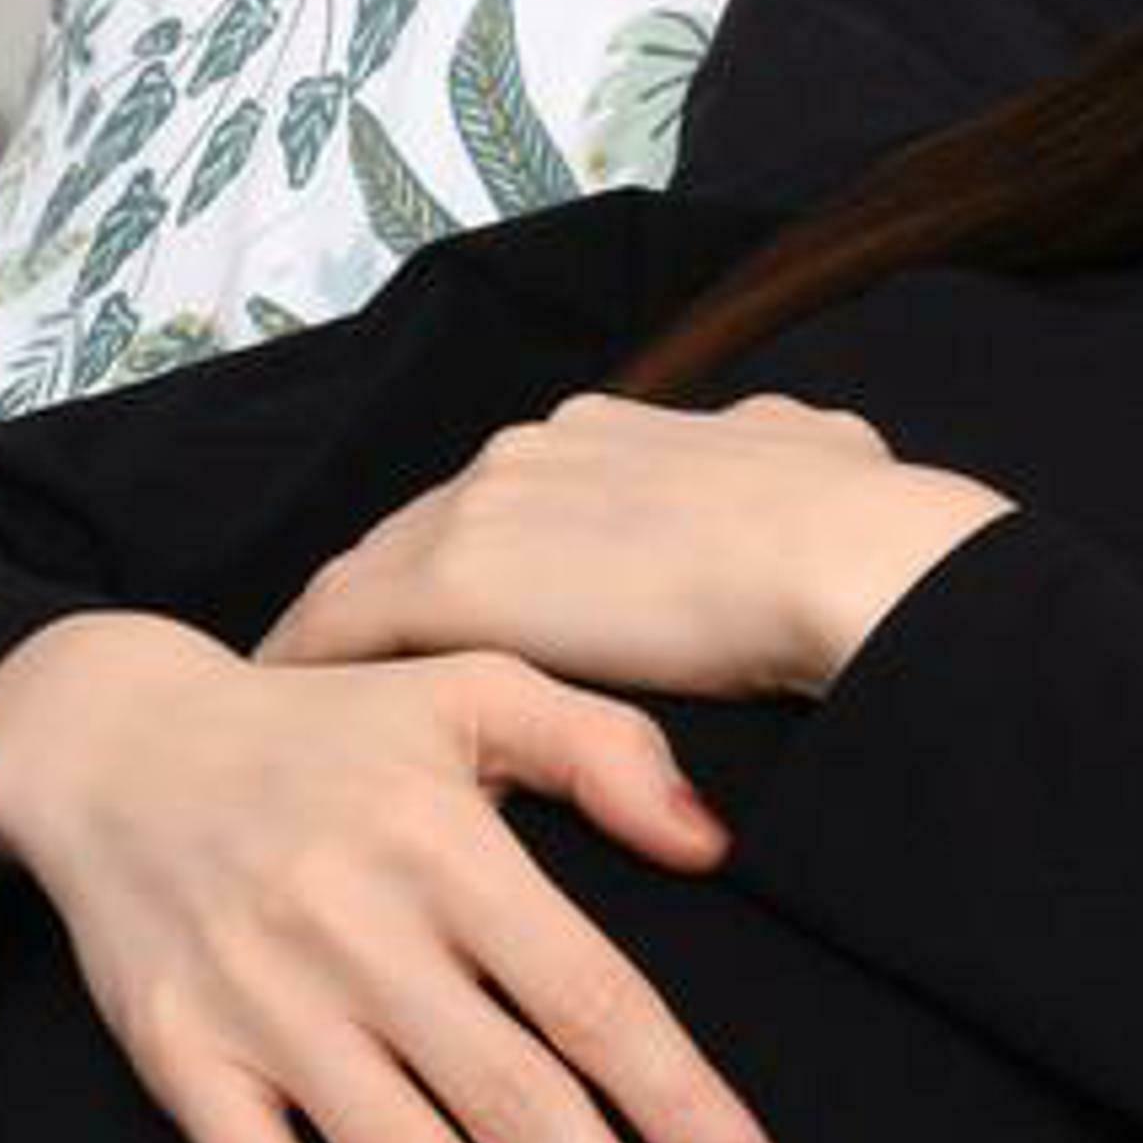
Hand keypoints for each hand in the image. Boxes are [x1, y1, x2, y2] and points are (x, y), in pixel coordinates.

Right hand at [0, 622, 790, 1142]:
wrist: (111, 743)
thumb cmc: (327, 726)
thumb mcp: (473, 684)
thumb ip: (605, 748)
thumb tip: (714, 845)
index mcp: (444, 846)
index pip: (589, 998)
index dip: (678, 1102)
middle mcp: (354, 932)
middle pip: (510, 1102)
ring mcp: (261, 1004)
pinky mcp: (181, 1057)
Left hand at [257, 388, 919, 701]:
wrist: (848, 559)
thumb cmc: (856, 527)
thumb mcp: (823, 450)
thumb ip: (783, 445)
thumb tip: (803, 442)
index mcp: (606, 428)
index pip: (499, 497)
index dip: (468, 555)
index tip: (447, 610)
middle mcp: (528, 451)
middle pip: (415, 531)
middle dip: (383, 594)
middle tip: (346, 670)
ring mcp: (483, 510)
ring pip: (366, 574)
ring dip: (332, 635)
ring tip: (296, 702)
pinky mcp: (455, 580)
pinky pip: (340, 627)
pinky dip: (307, 666)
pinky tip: (285, 714)